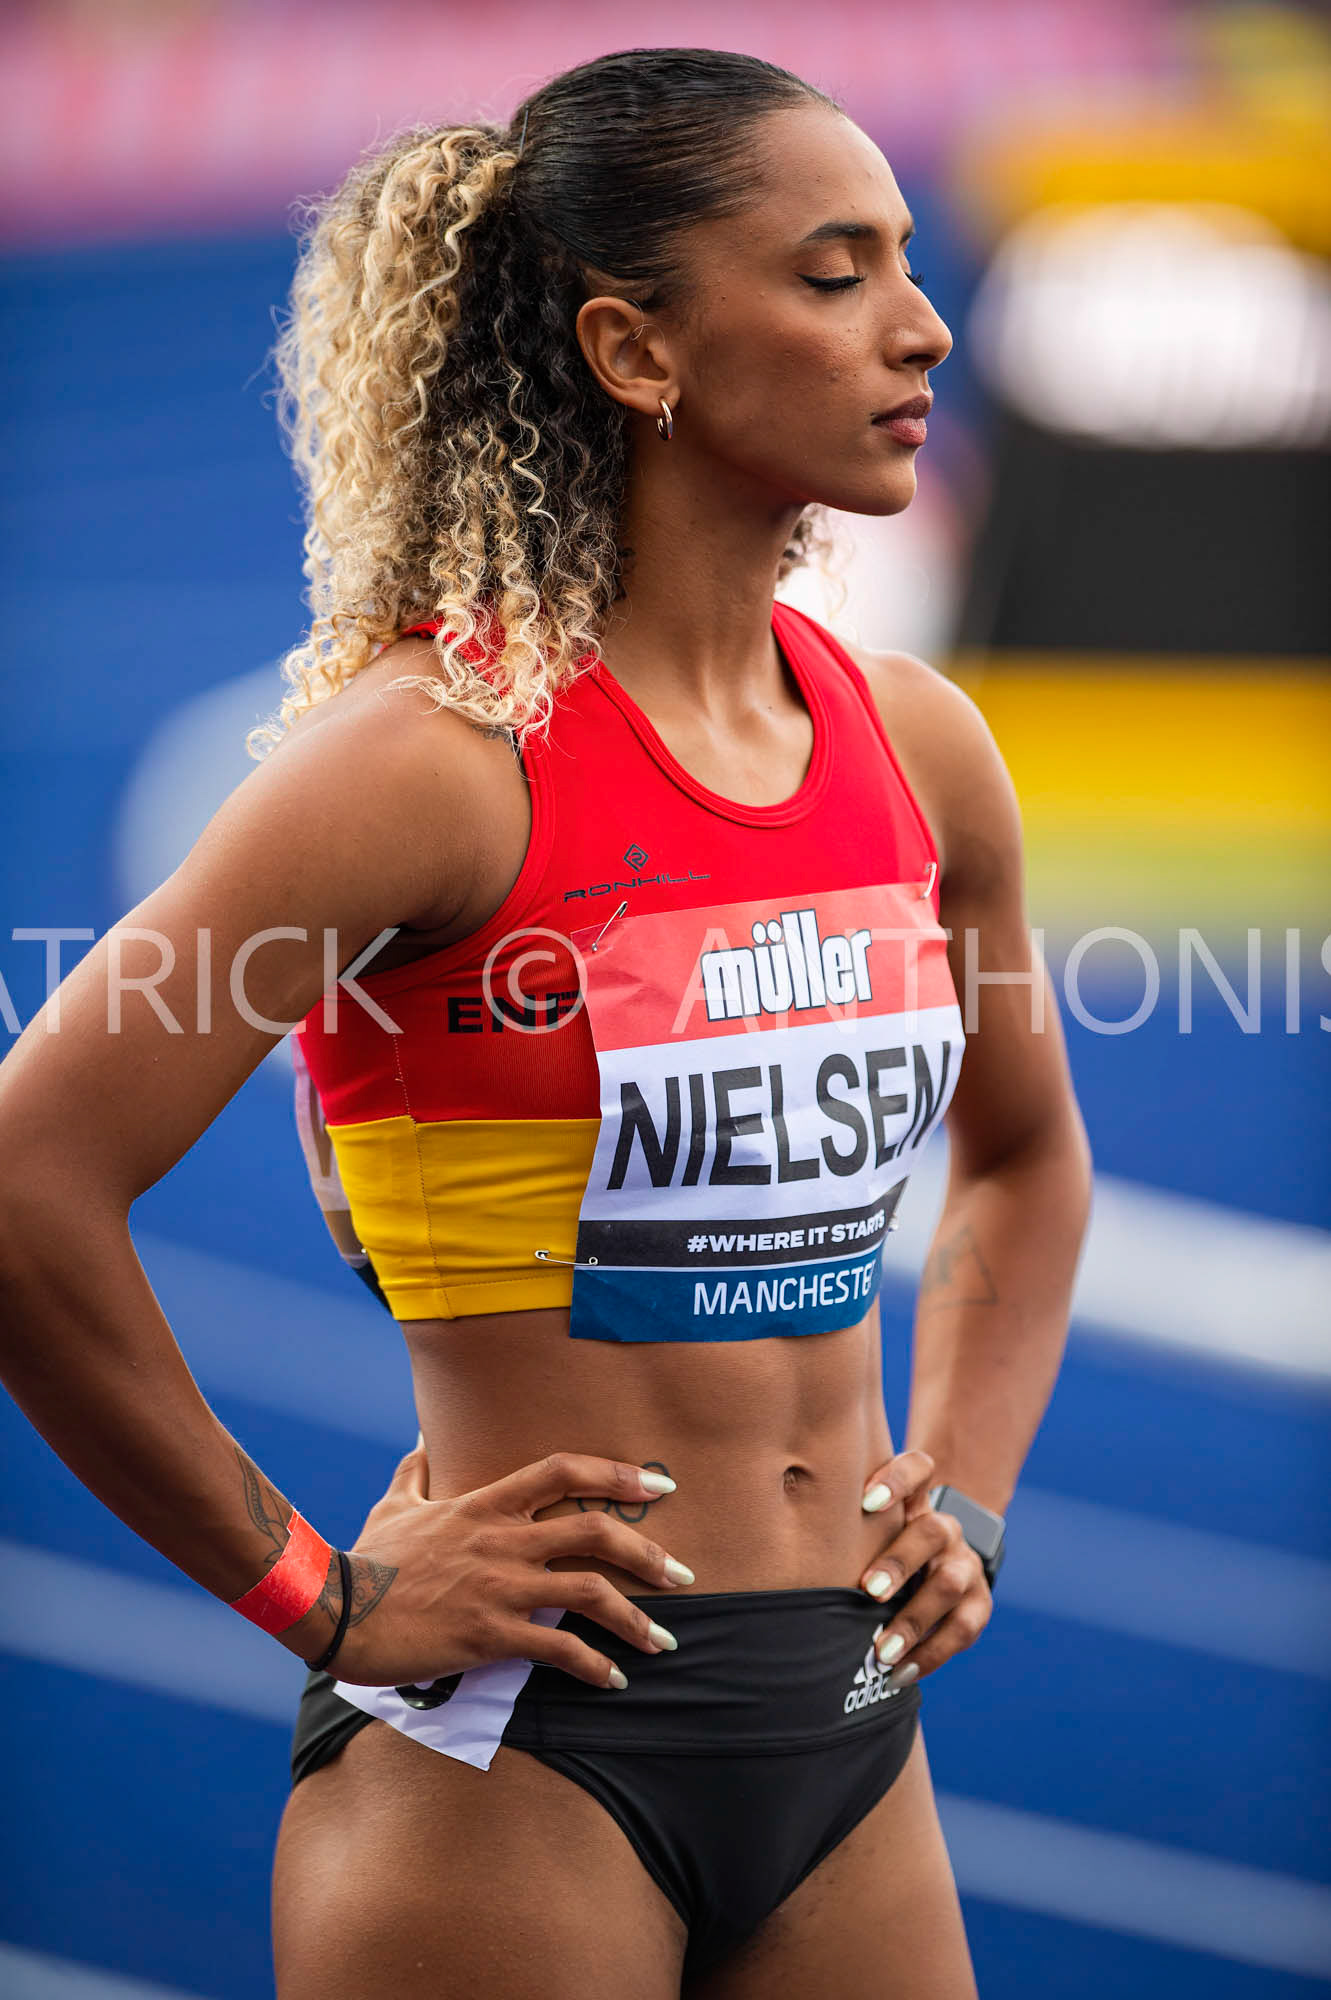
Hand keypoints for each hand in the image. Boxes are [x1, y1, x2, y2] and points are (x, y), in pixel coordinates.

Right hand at [320, 1442, 695, 1690]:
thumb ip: (419, 1470)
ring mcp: (498, 1587)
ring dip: (635, 1618)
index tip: (659, 1483)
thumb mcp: (397, 1503)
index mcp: (485, 1503)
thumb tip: (425, 1439)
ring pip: (588, 1593)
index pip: (563, 1471)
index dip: (616, 1473)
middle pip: (594, 1531)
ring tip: (664, 1641)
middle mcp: (502, 1540)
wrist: (336, 1609)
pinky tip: (614, 1679)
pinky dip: (594, 1665)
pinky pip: (557, 1649)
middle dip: (648, 1552)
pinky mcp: (489, 1635)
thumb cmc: (367, 1558)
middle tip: (683, 1573)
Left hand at [859, 1448, 991, 1686]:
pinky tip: (900, 1672)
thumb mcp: (870, 1535)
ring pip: (949, 1583)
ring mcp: (965, 1564)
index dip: (897, 1479)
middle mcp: (944, 1529)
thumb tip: (784, 1558)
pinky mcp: (980, 1603)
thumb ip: (844, 1533)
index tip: (864, 1501)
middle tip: (868, 1590)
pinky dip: (930, 1654)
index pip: (919, 1469)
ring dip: (913, 1619)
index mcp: (915, 1503)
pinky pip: (962, 1629)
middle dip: (898, 1563)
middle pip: (931, 1531)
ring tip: (882, 1650)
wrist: (939, 1571)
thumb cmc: (880, 1553)